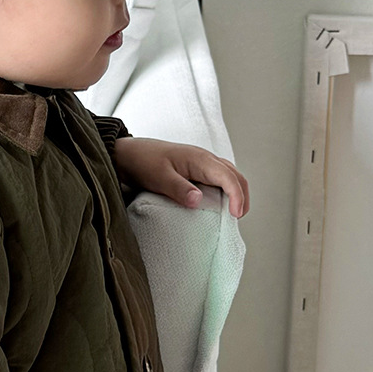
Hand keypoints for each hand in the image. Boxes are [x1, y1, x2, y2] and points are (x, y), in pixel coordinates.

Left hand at [111, 136, 248, 217]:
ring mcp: (202, 163)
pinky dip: (226, 190)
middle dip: (242, 196)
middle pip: (235, 175)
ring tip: (232, 214)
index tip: (235, 215)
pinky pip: (219, 177)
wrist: (130, 153)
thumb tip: (198, 201)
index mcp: (200, 159)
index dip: (236, 196)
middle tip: (238, 218)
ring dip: (236, 192)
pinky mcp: (197, 168)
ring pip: (229, 175)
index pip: (228, 177)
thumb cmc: (143, 162)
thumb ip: (179, 189)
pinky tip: (219, 204)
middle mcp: (206, 159)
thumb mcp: (159, 178)